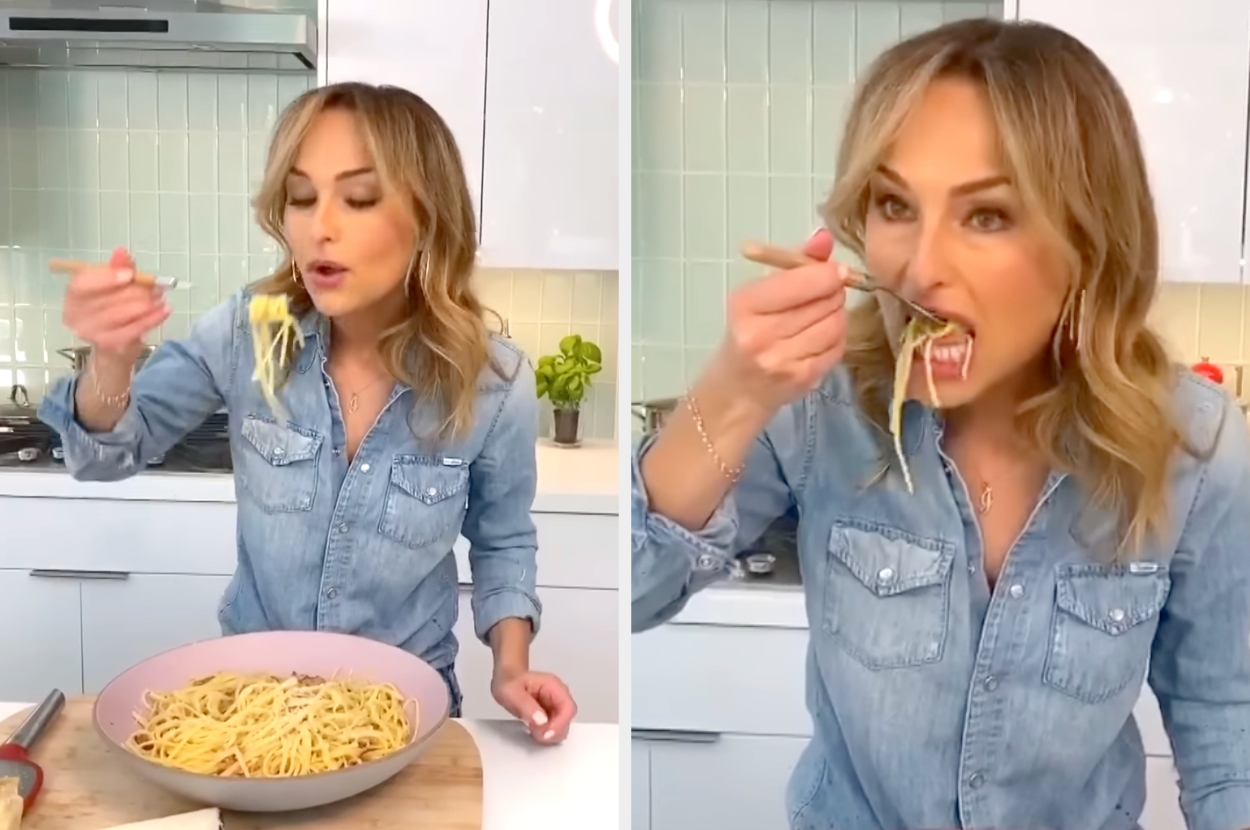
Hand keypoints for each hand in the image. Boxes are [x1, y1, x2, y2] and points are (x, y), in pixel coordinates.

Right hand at [62, 247, 169, 362]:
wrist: (113, 345)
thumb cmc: (112, 309)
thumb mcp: (114, 285)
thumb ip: (117, 268)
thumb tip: (122, 252)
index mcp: (73, 295)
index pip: (82, 285)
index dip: (106, 278)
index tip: (130, 274)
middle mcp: (75, 315)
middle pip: (105, 300)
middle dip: (135, 291)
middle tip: (156, 286)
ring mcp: (91, 332)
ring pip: (120, 315)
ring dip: (145, 305)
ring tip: (160, 297)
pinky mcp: (109, 345)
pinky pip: (133, 330)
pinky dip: (151, 319)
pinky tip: (164, 311)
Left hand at [490, 667, 576, 744]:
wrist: (507, 679)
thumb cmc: (509, 682)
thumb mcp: (512, 693)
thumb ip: (527, 707)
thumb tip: (542, 722)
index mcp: (553, 686)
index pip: (568, 707)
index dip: (560, 724)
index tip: (545, 735)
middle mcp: (559, 695)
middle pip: (567, 718)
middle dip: (554, 731)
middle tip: (536, 734)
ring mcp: (556, 705)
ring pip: (562, 725)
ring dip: (550, 734)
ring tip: (532, 731)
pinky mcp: (551, 714)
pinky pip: (554, 728)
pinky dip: (546, 733)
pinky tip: (534, 732)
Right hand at [709, 228, 847, 416]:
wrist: (736, 389)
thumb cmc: (747, 333)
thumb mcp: (759, 294)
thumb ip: (795, 265)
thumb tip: (825, 237)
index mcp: (746, 306)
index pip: (801, 282)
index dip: (827, 274)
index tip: (835, 271)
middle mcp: (761, 335)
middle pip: (824, 302)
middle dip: (834, 292)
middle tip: (829, 291)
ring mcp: (784, 361)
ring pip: (835, 324)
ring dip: (837, 315)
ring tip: (823, 314)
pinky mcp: (803, 380)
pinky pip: (837, 348)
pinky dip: (836, 337)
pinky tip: (822, 336)